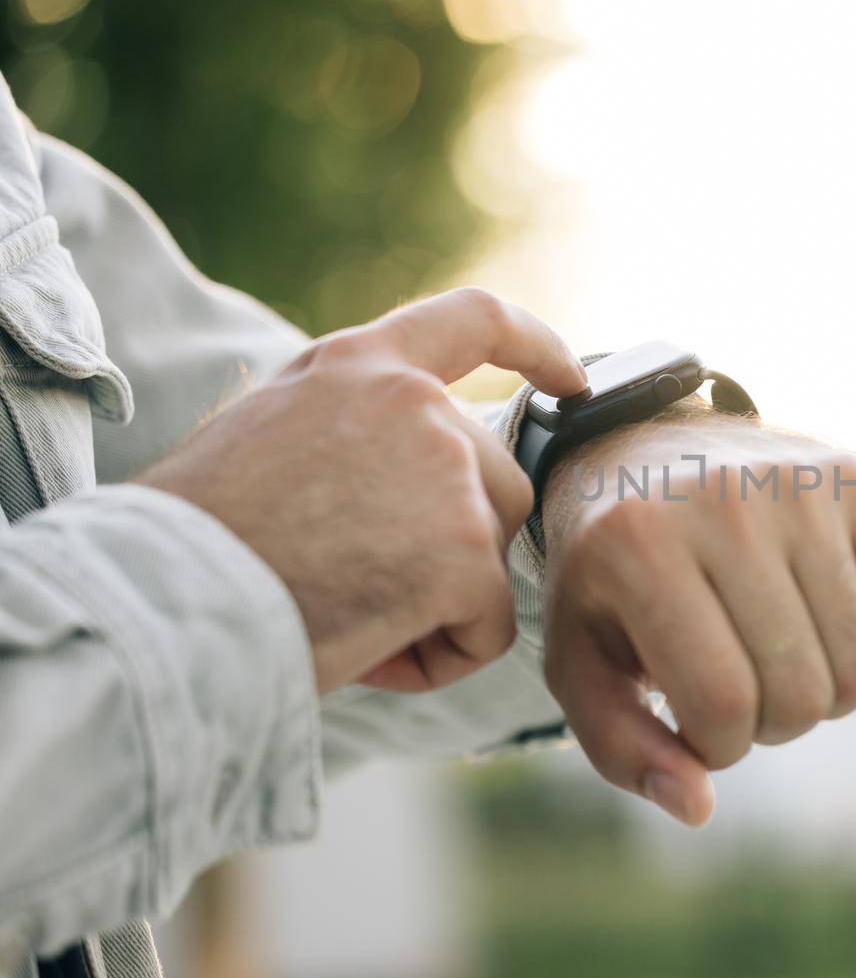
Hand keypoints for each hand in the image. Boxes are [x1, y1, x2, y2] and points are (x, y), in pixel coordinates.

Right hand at [139, 288, 586, 693]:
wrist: (160, 598)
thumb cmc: (197, 538)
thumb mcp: (273, 434)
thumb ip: (357, 429)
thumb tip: (414, 477)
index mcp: (360, 364)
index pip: (473, 321)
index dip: (537, 346)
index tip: (574, 380)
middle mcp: (416, 403)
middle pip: (495, 483)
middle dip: (450, 546)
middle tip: (354, 587)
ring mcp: (449, 472)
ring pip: (490, 556)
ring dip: (440, 603)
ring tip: (350, 618)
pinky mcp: (465, 549)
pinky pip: (487, 625)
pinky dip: (442, 656)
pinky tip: (371, 650)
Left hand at [539, 414, 855, 826]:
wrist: (642, 448)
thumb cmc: (610, 575)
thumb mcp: (583, 659)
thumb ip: (622, 747)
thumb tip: (698, 807)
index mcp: (639, 545)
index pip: (723, 705)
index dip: (717, 749)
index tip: (695, 724)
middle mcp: (726, 500)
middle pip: (800, 692)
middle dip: (771, 727)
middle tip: (738, 691)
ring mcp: (801, 483)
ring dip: (825, 699)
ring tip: (777, 663)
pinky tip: (831, 643)